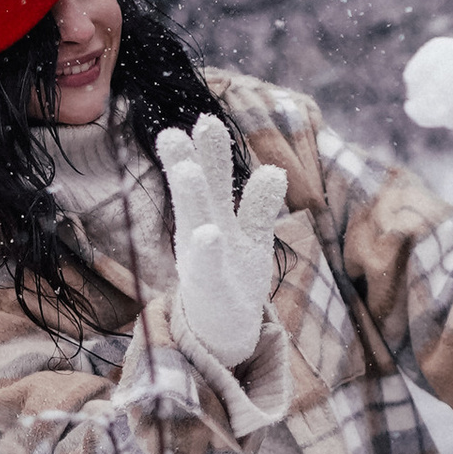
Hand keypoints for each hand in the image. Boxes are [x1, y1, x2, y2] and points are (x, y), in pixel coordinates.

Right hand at [156, 114, 288, 370]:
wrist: (221, 333)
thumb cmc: (234, 277)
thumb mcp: (250, 238)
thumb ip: (258, 205)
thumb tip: (275, 171)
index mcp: (214, 216)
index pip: (213, 177)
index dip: (208, 151)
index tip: (204, 120)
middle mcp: (204, 231)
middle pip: (200, 191)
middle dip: (192, 161)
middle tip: (177, 130)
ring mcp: (204, 259)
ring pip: (197, 222)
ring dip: (192, 197)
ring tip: (188, 170)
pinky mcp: (211, 287)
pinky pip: (210, 266)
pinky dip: (209, 250)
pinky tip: (209, 233)